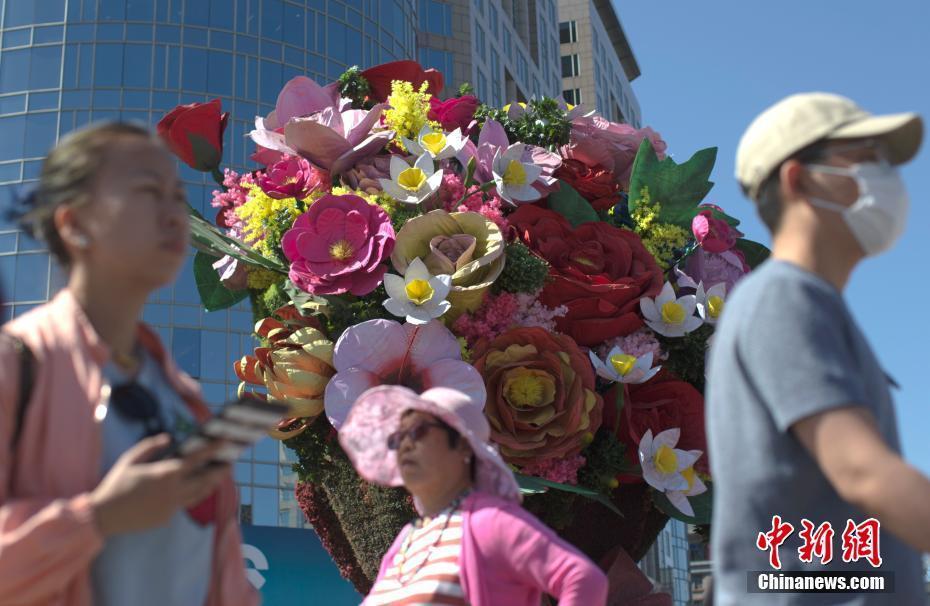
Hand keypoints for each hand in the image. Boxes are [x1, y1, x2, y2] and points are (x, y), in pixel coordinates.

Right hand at [90, 434, 228, 536]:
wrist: (104, 516)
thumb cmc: (115, 483)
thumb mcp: (130, 459)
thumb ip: (151, 446)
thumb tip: (168, 437)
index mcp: (166, 474)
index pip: (196, 459)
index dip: (213, 449)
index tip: (226, 442)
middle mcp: (173, 491)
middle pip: (205, 480)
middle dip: (220, 471)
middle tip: (230, 463)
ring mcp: (172, 507)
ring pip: (199, 495)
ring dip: (209, 485)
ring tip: (216, 476)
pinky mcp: (167, 518)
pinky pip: (183, 504)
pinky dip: (190, 495)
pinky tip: (193, 490)